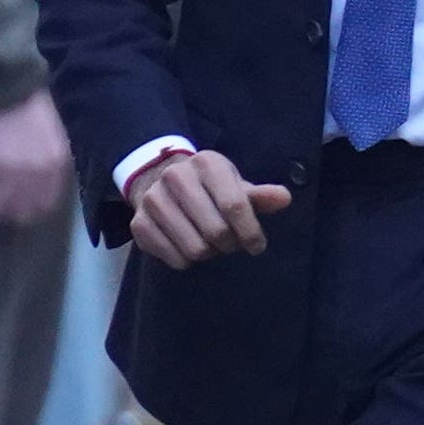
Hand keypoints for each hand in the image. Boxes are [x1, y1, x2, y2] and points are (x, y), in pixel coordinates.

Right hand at [0, 91, 74, 226]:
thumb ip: (50, 159)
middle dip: (11, 212)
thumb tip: (42, 180)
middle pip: (23, 211)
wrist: (0, 83)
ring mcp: (10, 174)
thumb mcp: (53, 132)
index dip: (34, 209)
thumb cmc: (28, 101)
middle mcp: (37, 175)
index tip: (24, 209)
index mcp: (57, 164)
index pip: (48, 202)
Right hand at [126, 147, 290, 268]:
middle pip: (216, 231)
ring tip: (209, 243)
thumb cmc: (209, 187)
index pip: (234, 205)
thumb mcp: (235, 185)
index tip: (257, 246)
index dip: (250, 231)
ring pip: (195, 249)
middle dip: (230, 244)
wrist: (160, 181)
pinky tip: (187, 246)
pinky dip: (186, 260)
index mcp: (207, 163)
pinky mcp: (138, 223)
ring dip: (209, 253)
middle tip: (230, 243)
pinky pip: (174, 259)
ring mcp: (154, 200)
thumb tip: (285, 198)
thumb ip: (260, 195)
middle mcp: (176, 177)